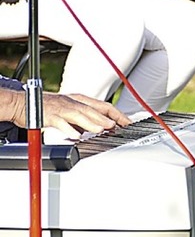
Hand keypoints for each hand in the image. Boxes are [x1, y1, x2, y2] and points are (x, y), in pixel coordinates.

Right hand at [9, 91, 130, 138]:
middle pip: (94, 109)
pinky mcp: (50, 116)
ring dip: (93, 122)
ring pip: (81, 114)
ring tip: (104, 128)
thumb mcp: (69, 112)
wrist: (23, 103)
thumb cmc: (47, 108)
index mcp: (80, 100)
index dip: (116, 114)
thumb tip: (97, 128)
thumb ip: (83, 120)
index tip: (127, 123)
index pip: (103, 106)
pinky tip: (75, 135)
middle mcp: (73, 102)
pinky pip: (61, 123)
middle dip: (108, 118)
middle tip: (120, 126)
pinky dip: (69, 129)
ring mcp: (62, 108)